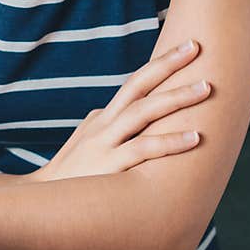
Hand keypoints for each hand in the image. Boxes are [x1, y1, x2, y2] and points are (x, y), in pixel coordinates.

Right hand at [32, 39, 210, 181]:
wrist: (43, 203)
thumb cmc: (72, 177)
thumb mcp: (87, 144)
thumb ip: (104, 128)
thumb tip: (119, 115)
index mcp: (102, 119)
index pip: (134, 84)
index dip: (160, 65)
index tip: (188, 48)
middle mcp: (104, 125)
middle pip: (137, 86)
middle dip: (167, 64)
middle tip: (196, 46)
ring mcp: (104, 144)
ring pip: (143, 112)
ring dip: (176, 98)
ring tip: (206, 87)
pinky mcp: (109, 167)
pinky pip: (143, 149)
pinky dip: (170, 142)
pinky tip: (195, 137)